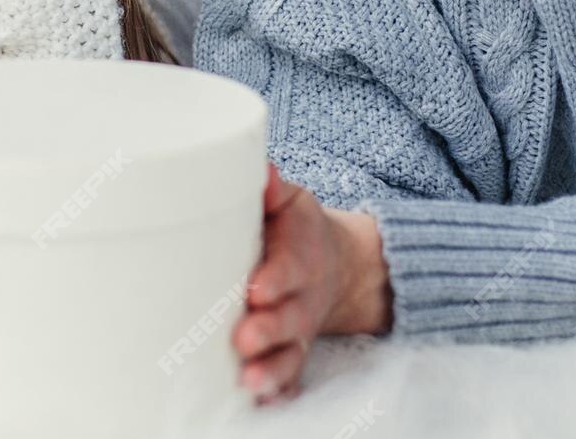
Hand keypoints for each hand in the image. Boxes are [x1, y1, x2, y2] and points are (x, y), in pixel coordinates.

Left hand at [232, 164, 390, 402]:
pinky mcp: (289, 356)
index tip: (256, 289)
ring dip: (270, 371)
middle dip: (269, 331)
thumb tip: (262, 170)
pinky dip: (276, 395)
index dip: (276, 279)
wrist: (331, 264)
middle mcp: (301, 301)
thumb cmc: (294, 230)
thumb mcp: (290, 202)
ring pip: (288, 357)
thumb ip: (273, 188)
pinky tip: (255, 405)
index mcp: (299, 258)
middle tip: (244, 338)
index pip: (290, 268)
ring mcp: (297, 333)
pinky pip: (288, 382)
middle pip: (288, 320)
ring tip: (248, 382)